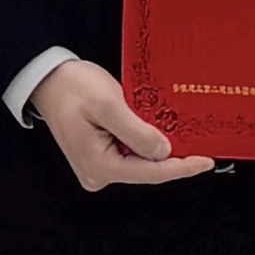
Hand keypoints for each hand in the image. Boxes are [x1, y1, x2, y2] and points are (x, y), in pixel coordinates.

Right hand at [31, 61, 214, 192]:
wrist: (48, 80)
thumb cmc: (72, 88)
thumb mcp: (109, 105)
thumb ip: (137, 132)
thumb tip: (164, 152)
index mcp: (100, 166)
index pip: (151, 173)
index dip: (182, 167)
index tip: (206, 161)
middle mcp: (98, 174)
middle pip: (147, 170)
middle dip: (172, 156)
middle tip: (199, 141)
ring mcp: (97, 167)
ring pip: (140, 161)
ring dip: (158, 146)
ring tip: (178, 130)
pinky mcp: (99, 157)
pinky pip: (130, 154)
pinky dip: (145, 142)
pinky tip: (157, 128)